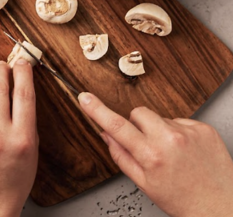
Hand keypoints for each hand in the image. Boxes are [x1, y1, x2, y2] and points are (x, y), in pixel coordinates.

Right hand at [79, 92, 232, 216]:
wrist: (221, 206)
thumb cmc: (183, 200)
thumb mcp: (144, 184)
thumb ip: (121, 156)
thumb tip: (106, 135)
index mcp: (152, 156)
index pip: (116, 126)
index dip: (97, 110)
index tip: (85, 98)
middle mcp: (171, 140)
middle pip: (138, 113)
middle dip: (136, 125)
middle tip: (145, 145)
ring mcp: (190, 132)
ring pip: (160, 117)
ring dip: (159, 130)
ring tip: (172, 153)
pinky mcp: (204, 129)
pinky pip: (181, 121)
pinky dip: (179, 133)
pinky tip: (185, 151)